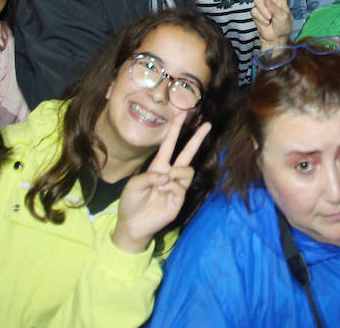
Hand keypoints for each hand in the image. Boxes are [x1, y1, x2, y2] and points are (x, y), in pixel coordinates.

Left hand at [112, 114, 211, 253]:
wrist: (132, 224)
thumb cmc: (131, 202)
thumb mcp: (135, 184)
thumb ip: (150, 176)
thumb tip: (168, 176)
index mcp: (158, 166)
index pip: (169, 144)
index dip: (176, 129)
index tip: (183, 113)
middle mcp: (170, 173)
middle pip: (188, 153)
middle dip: (197, 138)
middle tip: (208, 124)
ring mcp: (176, 187)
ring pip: (187, 170)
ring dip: (176, 173)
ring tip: (163, 183)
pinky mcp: (179, 199)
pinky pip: (181, 186)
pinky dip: (170, 187)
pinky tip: (161, 193)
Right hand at [251, 0, 292, 48]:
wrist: (274, 38)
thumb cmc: (283, 26)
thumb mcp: (284, 17)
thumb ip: (275, 8)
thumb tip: (266, 0)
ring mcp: (262, 3)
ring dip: (264, 11)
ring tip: (270, 19)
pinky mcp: (255, 10)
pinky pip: (254, 10)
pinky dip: (260, 17)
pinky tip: (265, 22)